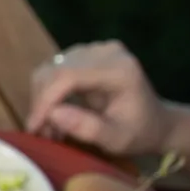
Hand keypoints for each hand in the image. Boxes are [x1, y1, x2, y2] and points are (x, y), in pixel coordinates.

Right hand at [25, 40, 172, 155]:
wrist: (155, 122)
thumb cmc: (139, 134)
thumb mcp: (117, 140)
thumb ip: (89, 129)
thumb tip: (53, 114)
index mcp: (120, 70)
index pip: (68, 76)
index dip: (45, 100)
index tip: (34, 128)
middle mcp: (107, 52)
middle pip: (55, 71)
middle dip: (42, 103)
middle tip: (41, 133)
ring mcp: (95, 50)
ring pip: (49, 70)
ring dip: (42, 99)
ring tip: (49, 127)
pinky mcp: (86, 54)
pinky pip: (54, 70)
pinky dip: (47, 93)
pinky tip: (55, 114)